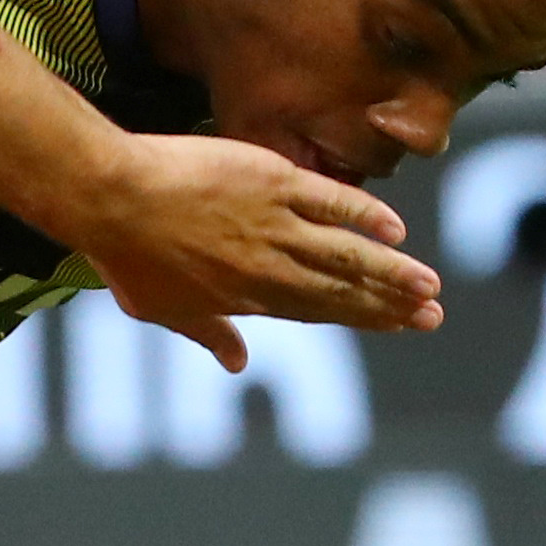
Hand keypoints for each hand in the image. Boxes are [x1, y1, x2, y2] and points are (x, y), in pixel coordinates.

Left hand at [72, 135, 443, 361]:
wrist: (112, 198)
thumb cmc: (126, 254)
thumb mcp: (160, 308)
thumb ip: (207, 332)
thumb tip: (236, 363)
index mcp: (247, 298)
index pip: (318, 310)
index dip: (361, 318)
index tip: (397, 325)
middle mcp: (270, 269)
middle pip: (342, 290)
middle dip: (390, 305)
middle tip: (433, 315)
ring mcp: (274, 225)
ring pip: (346, 254)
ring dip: (391, 272)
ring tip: (430, 286)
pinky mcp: (272, 182)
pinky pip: (330, 201)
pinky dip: (363, 215)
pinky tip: (395, 229)